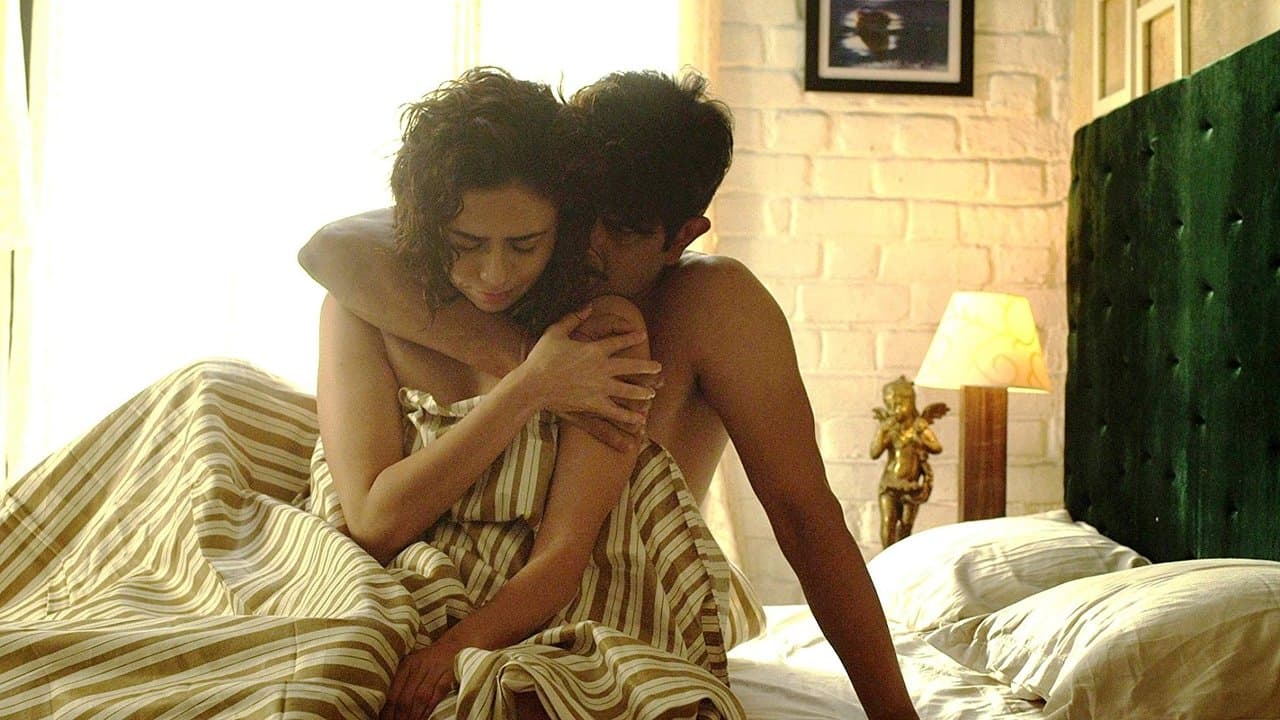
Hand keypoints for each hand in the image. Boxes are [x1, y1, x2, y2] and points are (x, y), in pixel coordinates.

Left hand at [380, 638, 463, 719]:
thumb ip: (400, 682)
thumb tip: (386, 707)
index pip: (393, 693)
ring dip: (414, 716)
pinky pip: (437, 695)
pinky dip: (430, 709)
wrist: (455, 644)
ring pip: (421, 698)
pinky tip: (424, 718)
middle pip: (406, 698)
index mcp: (406, 665)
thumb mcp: (412, 665)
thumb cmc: (429, 660)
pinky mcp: (449, 674)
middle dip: (400, 717)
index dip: (388, 712)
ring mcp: (435, 670)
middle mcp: (419, 667)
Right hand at [520, 305, 661, 426]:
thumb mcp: (555, 331)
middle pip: (631, 366)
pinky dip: (629, 415)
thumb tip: (589, 306)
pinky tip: (640, 420)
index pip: (618, 341)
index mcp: (594, 349)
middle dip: (647, 367)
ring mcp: (600, 387)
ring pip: (628, 390)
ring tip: (652, 393)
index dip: (631, 337)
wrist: (533, 384)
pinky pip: (616, 411)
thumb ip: (573, 317)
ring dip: (642, 392)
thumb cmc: (541, 357)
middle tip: (658, 368)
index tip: (642, 334)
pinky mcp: (594, 404)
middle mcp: (601, 368)